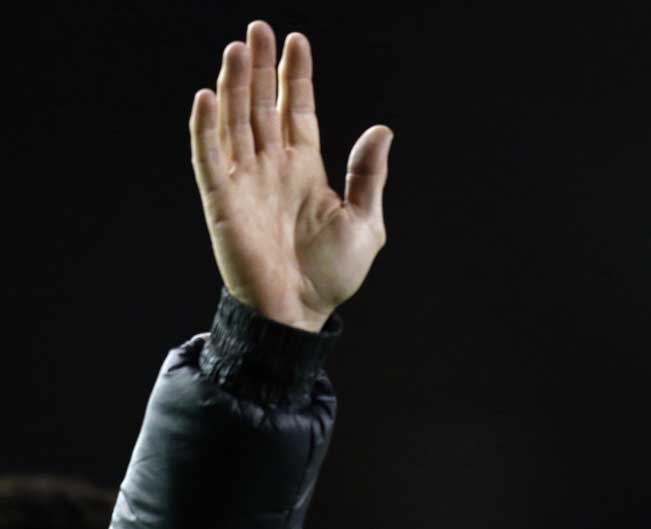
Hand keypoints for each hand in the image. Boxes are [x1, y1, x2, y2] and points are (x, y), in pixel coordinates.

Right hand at [189, 21, 393, 330]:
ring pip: (234, 122)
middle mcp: (272, 169)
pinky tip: (206, 96)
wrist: (300, 313)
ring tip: (237, 49)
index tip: (295, 41)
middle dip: (259, 68)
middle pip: (260, 106)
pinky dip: (205, 128)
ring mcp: (245, 183)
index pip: (296, 111)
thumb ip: (369, 176)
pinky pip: (209, 158)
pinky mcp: (222, 202)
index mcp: (306, 170)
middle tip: (258, 30)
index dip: (294, 77)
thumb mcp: (365, 223)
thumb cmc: (332, 276)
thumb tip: (382, 130)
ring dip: (233, 86)